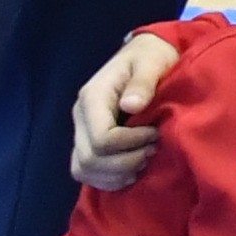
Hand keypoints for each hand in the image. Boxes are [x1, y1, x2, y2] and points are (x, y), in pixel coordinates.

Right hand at [66, 28, 186, 190]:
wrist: (144, 56)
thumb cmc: (150, 57)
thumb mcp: (151, 62)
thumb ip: (143, 82)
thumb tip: (132, 106)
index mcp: (92, 98)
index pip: (102, 139)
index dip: (130, 144)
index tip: (155, 134)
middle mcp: (80, 117)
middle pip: (90, 159)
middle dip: (126, 161)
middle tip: (152, 149)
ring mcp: (81, 131)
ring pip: (84, 169)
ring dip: (117, 173)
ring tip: (143, 161)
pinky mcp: (87, 142)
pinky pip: (86, 172)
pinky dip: (108, 179)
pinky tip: (131, 172)